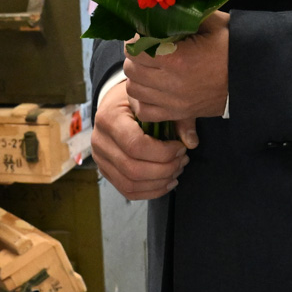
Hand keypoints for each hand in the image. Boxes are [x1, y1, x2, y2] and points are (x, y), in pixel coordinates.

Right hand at [91, 78, 187, 198]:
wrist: (115, 103)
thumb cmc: (136, 100)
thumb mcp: (153, 100)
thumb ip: (174, 117)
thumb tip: (192, 142)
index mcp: (109, 118)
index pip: (135, 145)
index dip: (163, 152)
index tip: (181, 147)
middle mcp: (99, 140)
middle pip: (132, 169)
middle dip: (164, 169)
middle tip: (182, 160)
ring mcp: (100, 158)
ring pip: (130, 184)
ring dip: (159, 182)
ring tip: (177, 170)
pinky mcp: (105, 170)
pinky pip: (127, 190)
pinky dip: (150, 191)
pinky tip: (167, 182)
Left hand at [123, 12, 228, 148]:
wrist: (252, 77)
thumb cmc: (232, 46)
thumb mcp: (211, 22)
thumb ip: (183, 15)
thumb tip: (159, 8)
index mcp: (178, 58)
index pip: (136, 50)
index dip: (135, 39)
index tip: (142, 34)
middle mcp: (172, 83)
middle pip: (132, 70)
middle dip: (135, 57)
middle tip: (144, 49)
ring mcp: (174, 102)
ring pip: (134, 90)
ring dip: (137, 77)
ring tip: (148, 68)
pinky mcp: (179, 114)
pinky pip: (145, 111)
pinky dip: (143, 100)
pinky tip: (151, 88)